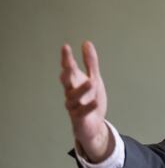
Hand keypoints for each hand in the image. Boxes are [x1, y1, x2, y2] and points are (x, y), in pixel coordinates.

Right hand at [60, 41, 111, 161]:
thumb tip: (86, 43)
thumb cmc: (91, 99)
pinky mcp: (79, 118)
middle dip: (67, 73)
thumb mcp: (94, 78)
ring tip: (91, 82)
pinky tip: (95, 102)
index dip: (66, 58)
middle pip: (66, 82)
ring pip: (74, 97)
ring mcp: (74, 106)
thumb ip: (90, 63)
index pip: (69, 69)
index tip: (66, 47)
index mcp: (74, 82)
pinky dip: (88, 108)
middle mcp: (71, 93)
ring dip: (81, 90)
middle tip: (69, 65)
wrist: (94, 125)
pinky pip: (82, 112)